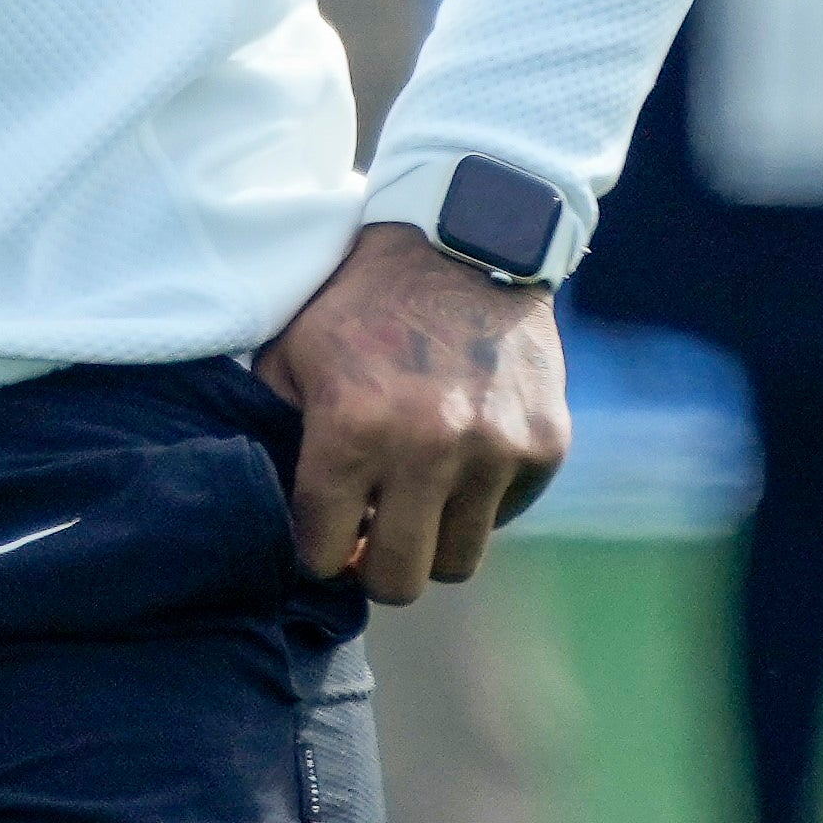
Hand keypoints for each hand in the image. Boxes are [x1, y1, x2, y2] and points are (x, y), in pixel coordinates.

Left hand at [254, 222, 567, 605]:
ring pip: (457, 560)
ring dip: (431, 540)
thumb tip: (277, 512)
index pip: (324, 553)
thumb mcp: (293, 352)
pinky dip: (479, 504)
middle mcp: (427, 449)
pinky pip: (505, 516)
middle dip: (375, 569)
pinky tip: (460, 460)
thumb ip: (278, 432)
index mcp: (352, 430)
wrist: (463, 241)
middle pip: (399, 581)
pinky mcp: (545, 446)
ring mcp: (494, 451)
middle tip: (370, 537)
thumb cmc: (361, 299)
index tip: (322, 536)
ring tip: (416, 498)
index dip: (316, 552)